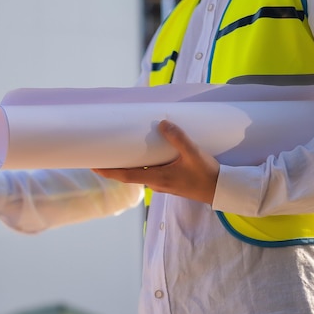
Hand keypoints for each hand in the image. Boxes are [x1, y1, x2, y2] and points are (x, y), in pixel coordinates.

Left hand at [92, 120, 219, 204]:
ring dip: (127, 166)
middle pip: (128, 175)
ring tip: (117, 153)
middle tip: (99, 156)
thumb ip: (178, 138)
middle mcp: (155, 183)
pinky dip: (140, 166)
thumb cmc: (206, 174)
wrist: (220, 190)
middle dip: (113, 167)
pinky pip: (149, 174)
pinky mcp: (169, 182)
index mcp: (157, 178)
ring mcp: (162, 184)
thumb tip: (162, 123)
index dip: (108, 171)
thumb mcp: (193, 154)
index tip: (93, 166)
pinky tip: (143, 157)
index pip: (125, 176)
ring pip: (139, 174)